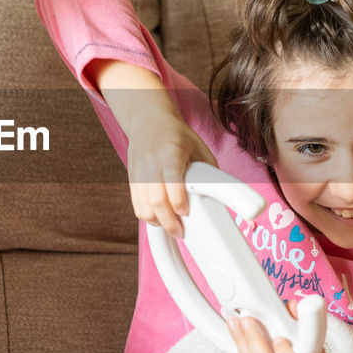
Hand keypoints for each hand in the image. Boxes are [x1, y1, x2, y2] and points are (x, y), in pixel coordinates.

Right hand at [124, 107, 216, 236]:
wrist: (147, 120)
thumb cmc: (176, 134)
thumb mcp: (199, 147)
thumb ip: (209, 170)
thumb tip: (220, 195)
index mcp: (170, 153)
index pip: (171, 182)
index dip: (178, 202)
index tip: (186, 213)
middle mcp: (152, 163)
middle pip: (155, 200)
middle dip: (168, 222)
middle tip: (180, 232)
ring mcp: (138, 172)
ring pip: (142, 206)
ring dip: (157, 222)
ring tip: (170, 227)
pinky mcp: (131, 179)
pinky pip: (136, 205)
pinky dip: (147, 217)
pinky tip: (159, 220)